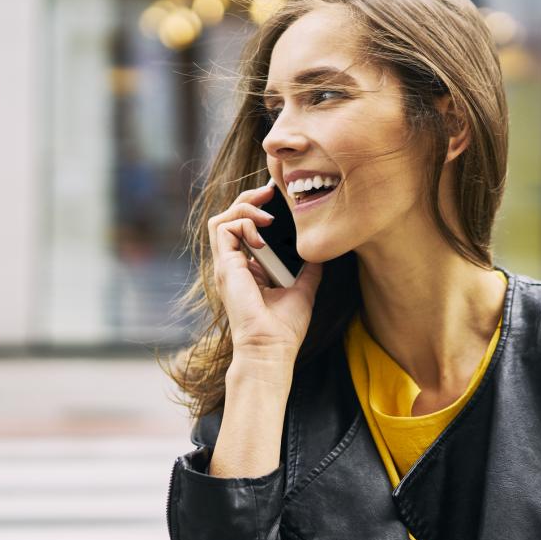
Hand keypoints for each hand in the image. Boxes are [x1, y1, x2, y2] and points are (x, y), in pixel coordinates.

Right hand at [207, 180, 322, 379]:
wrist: (271, 348)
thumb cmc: (284, 328)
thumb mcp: (303, 289)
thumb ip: (308, 269)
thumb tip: (320, 252)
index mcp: (247, 270)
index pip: (243, 229)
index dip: (256, 210)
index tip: (277, 200)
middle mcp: (233, 265)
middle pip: (228, 218)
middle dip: (248, 199)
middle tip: (270, 191)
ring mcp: (226, 265)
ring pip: (220, 219)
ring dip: (244, 208)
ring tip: (266, 214)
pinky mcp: (225, 266)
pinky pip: (224, 229)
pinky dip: (243, 223)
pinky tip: (262, 235)